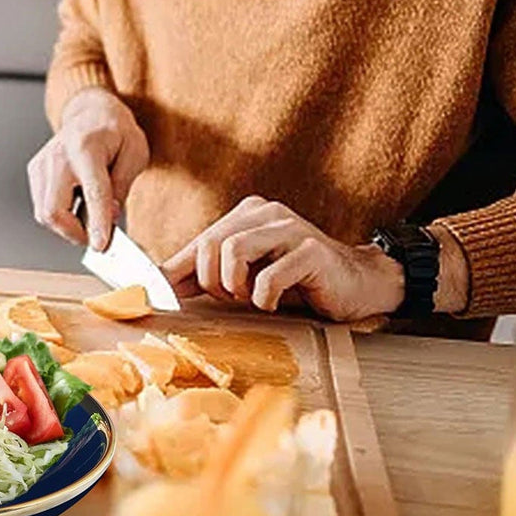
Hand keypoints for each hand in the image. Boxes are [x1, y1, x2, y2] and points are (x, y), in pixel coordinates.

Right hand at [27, 87, 149, 249]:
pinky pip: (42, 207)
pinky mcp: (35, 172)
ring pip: (45, 214)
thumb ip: (122, 185)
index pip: (91, 193)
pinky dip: (61, 215)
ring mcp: (42, 164)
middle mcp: (58, 155)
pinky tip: (77, 204)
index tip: (101, 246)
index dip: (97, 224)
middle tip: (97, 236)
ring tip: (90, 215)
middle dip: (75, 233)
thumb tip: (110, 217)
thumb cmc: (116, 132)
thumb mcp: (135, 153)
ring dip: (68, 225)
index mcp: (86, 147)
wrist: (92, 112)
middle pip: (53, 211)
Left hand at [161, 197, 405, 321]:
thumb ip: (205, 276)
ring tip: (250, 298)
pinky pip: (269, 276)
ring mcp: (290, 229)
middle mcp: (267, 213)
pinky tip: (274, 303)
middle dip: (211, 282)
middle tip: (230, 299)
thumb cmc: (298, 282)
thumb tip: (158, 285)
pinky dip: (264, 298)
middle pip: (210, 244)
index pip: (198, 242)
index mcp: (247, 214)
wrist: (357, 284)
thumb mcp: (246, 276)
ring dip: (235, 286)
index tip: (163, 300)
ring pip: (234, 251)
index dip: (177, 275)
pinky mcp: (311, 251)